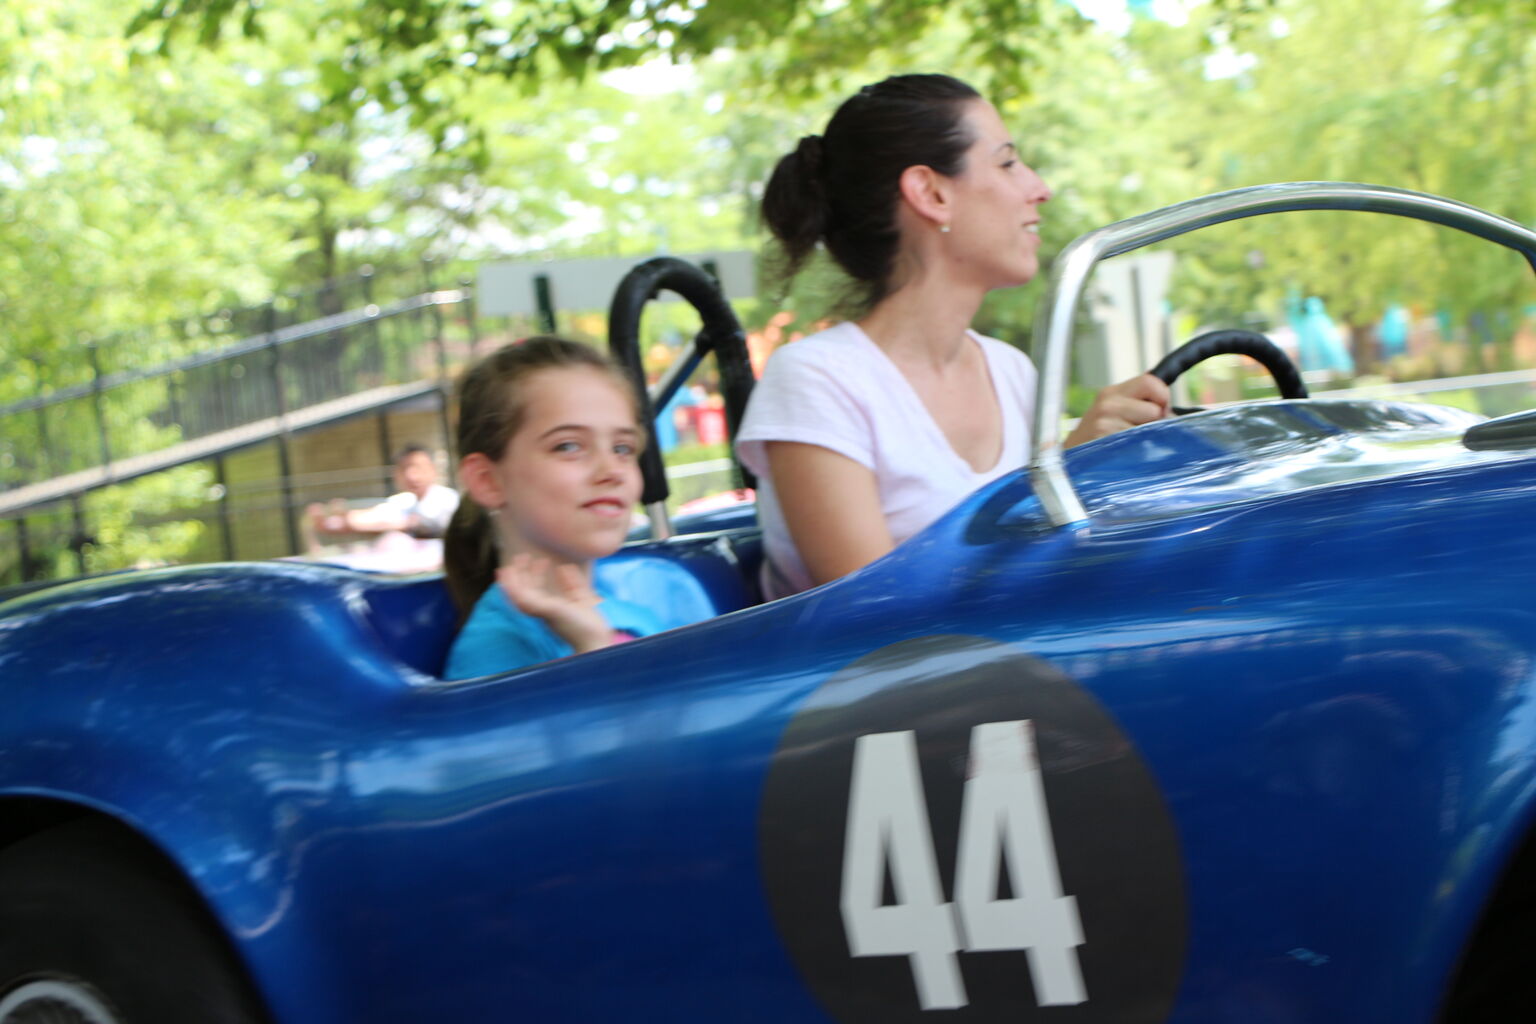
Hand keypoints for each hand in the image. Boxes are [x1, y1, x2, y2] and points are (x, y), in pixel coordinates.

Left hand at [496, 554, 613, 653]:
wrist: (597, 641)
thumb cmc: (574, 628)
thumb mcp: (552, 611)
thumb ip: (533, 602)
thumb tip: (515, 590)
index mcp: (540, 610)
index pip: (520, 594)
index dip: (511, 582)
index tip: (505, 567)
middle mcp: (550, 608)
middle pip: (531, 590)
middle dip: (524, 573)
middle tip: (523, 557)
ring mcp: (565, 607)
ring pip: (549, 589)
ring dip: (542, 574)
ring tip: (543, 560)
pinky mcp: (581, 606)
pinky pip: (571, 588)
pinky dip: (567, 578)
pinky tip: (566, 568)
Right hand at [1065, 373, 1170, 446]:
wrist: (1069, 457)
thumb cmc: (1097, 436)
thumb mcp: (1114, 411)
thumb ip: (1140, 403)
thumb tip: (1169, 412)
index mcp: (1112, 392)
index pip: (1150, 381)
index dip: (1162, 396)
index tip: (1160, 410)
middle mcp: (1107, 403)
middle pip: (1155, 408)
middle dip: (1156, 422)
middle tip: (1142, 430)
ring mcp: (1104, 422)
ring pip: (1149, 428)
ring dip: (1146, 437)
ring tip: (1129, 442)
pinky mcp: (1105, 440)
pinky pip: (1139, 443)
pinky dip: (1138, 449)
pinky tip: (1125, 451)